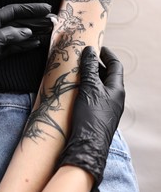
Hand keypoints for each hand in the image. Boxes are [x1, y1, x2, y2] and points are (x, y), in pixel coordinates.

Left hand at [0, 3, 51, 116]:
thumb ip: (8, 35)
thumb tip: (27, 30)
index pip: (12, 11)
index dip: (29, 8)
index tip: (46, 8)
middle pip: (17, 22)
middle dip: (34, 20)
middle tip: (53, 21)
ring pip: (17, 35)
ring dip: (32, 33)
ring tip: (49, 31)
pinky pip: (13, 48)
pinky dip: (24, 45)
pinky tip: (36, 43)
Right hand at [58, 46, 124, 191]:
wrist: (87, 145)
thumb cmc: (91, 116)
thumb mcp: (89, 88)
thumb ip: (89, 69)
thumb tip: (89, 52)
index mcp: (117, 90)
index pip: (115, 66)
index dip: (107, 54)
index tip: (98, 47)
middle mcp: (114, 98)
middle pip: (106, 76)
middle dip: (95, 66)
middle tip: (82, 58)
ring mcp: (105, 108)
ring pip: (98, 87)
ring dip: (88, 77)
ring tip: (75, 71)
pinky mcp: (96, 115)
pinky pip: (92, 97)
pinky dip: (84, 89)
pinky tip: (74, 89)